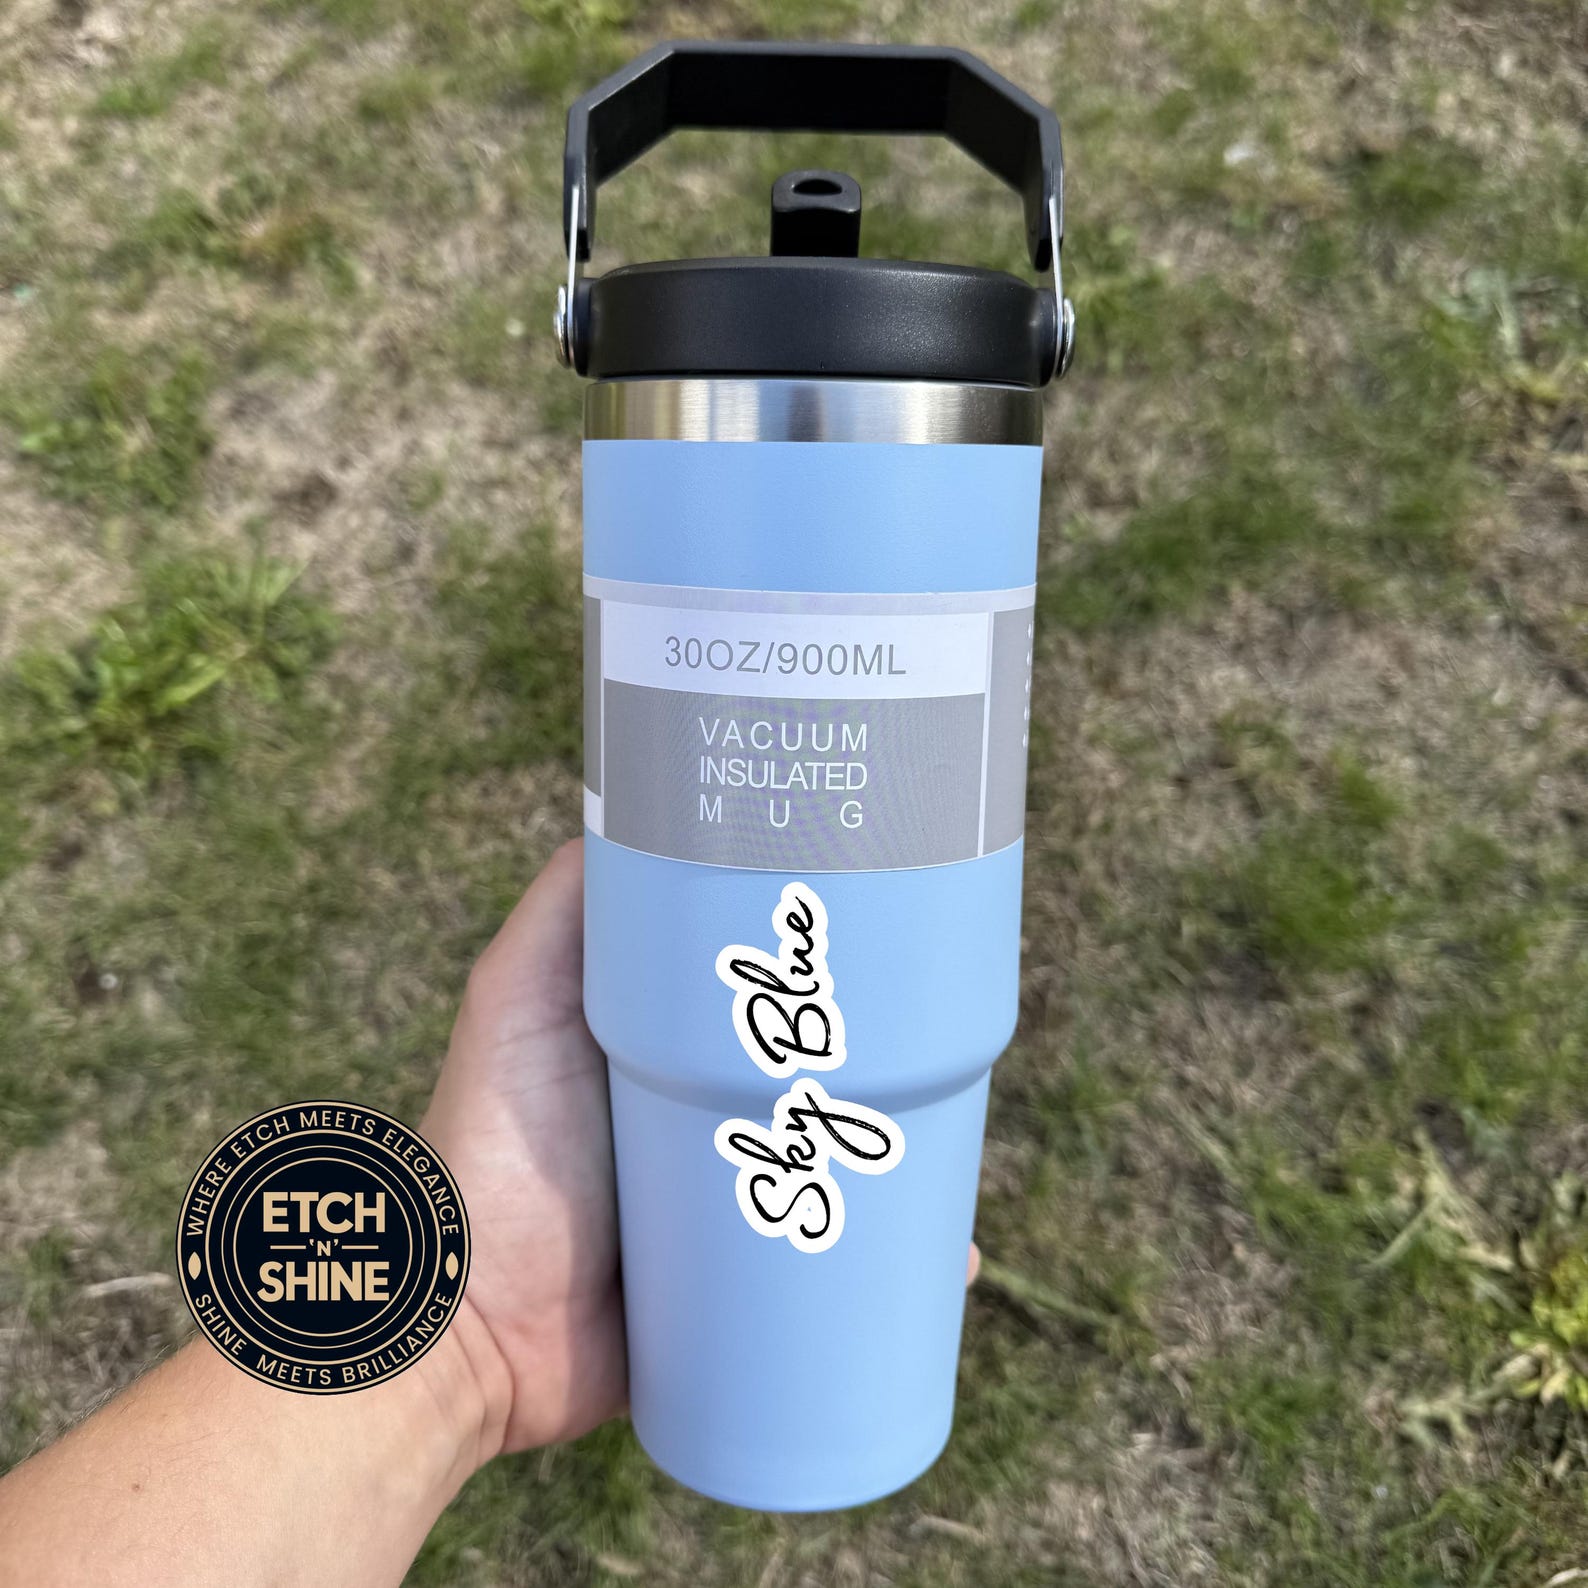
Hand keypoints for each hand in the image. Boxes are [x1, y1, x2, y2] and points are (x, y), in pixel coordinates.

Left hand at [422, 838, 978, 1469]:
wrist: (472, 1325)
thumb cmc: (489, 1143)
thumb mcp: (518, 995)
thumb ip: (566, 907)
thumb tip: (633, 803)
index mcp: (668, 1045)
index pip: (765, 993)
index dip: (826, 965)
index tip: (897, 931)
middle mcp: (702, 1114)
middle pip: (815, 1075)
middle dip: (884, 1065)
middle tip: (953, 1050)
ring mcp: (727, 1201)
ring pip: (840, 1167)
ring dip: (905, 1164)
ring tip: (959, 1156)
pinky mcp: (741, 1287)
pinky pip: (834, 1268)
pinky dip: (898, 1262)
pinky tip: (954, 1257)